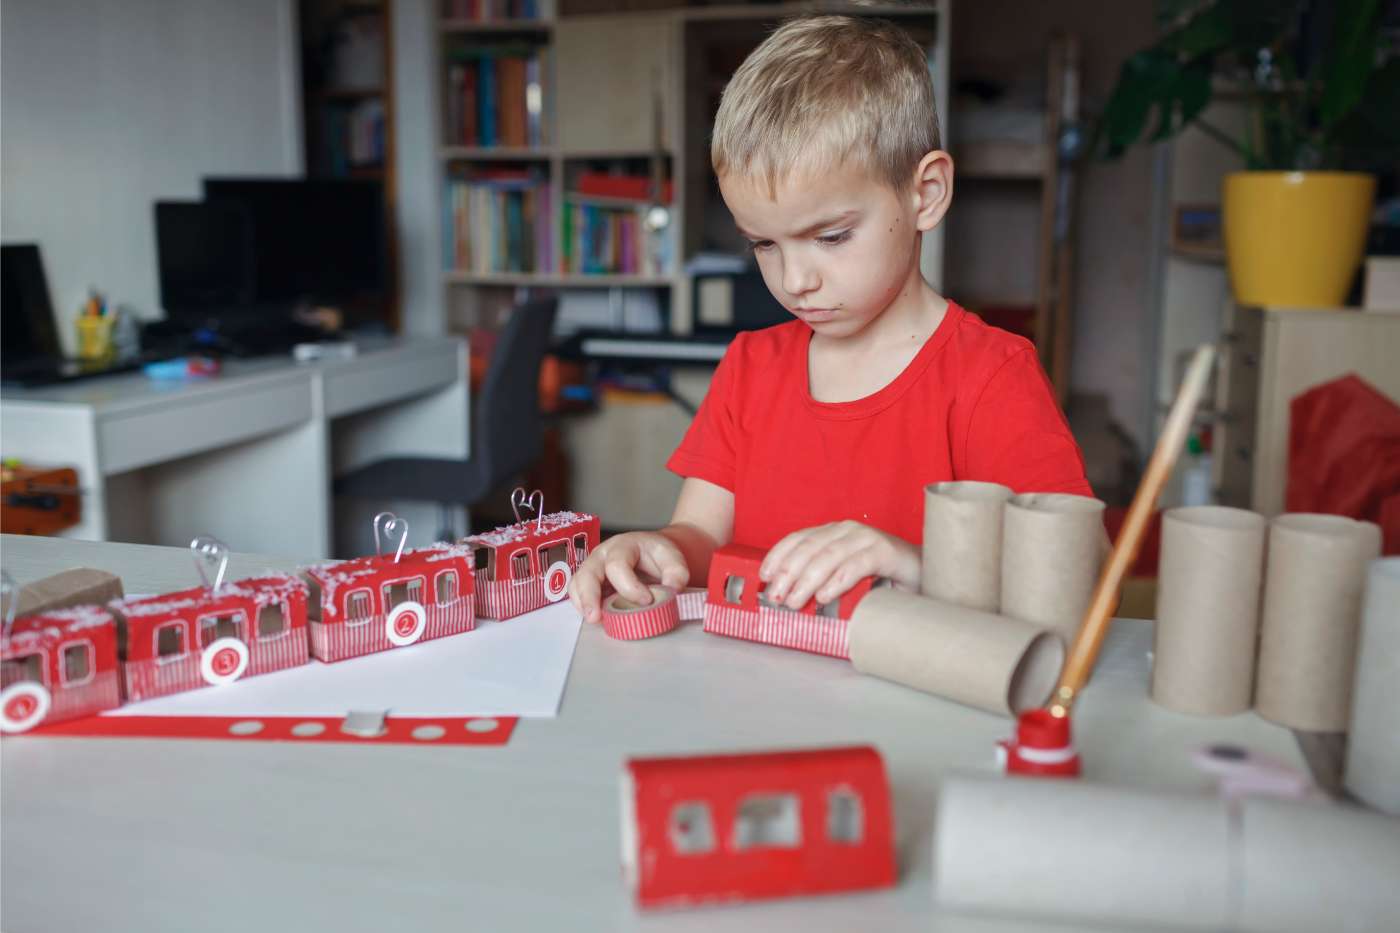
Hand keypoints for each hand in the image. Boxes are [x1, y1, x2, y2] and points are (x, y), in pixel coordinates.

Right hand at [567, 531, 690, 625]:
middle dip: (590, 597)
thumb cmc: (659, 554)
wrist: (653, 552)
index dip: (629, 586)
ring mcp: (593, 568)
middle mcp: (603, 554)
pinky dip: (584, 607)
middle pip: (587, 572)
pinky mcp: (591, 583)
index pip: (617, 564)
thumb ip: (677, 573)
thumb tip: (672, 592)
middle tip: (596, 618)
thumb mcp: (674, 557)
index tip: (647, 600)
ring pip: (577, 584)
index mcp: (623, 544)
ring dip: (583, 604)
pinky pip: (578, 594)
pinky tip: (598, 619)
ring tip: (596, 621)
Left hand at [759, 521, 920, 610]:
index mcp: (833, 532)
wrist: (922, 576)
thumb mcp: (843, 576)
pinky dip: (838, 581)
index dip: (778, 556)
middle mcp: (847, 529)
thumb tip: (788, 598)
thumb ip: (821, 580)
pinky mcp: (885, 551)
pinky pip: (856, 564)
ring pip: (828, 556)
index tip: (764, 576)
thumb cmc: (879, 579)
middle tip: (776, 597)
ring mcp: (866, 537)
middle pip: (809, 548)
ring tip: (794, 602)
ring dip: (807, 581)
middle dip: (788, 574)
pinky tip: (824, 596)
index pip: (798, 539)